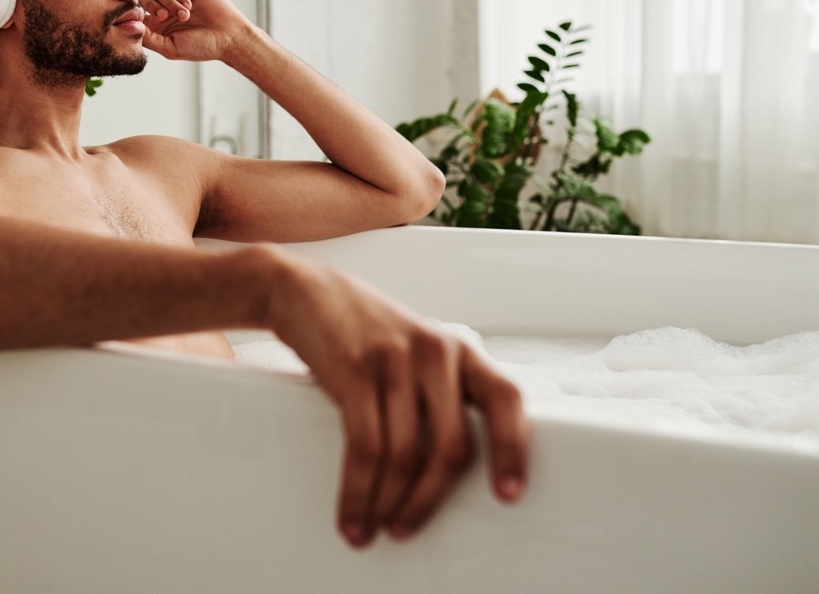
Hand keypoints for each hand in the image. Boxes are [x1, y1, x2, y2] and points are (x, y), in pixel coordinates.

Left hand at [138, 0, 254, 61]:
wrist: (227, 36)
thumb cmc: (201, 47)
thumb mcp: (170, 48)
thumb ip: (148, 38)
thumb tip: (129, 25)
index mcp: (156, 27)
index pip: (136, 15)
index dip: (135, 14)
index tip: (142, 19)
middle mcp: (163, 11)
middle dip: (152, 7)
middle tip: (165, 16)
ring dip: (169, 2)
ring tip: (185, 15)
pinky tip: (188, 4)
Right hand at [265, 250, 527, 548]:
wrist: (305, 291)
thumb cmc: (364, 328)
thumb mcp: (415, 350)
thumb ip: (440, 391)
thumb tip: (451, 464)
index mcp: (459, 350)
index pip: (505, 398)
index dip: (513, 449)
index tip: (508, 494)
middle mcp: (435, 351)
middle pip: (451, 445)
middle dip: (430, 499)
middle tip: (409, 527)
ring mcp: (395, 359)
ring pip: (405, 454)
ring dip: (388, 503)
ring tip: (374, 527)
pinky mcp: (355, 370)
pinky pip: (365, 446)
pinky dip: (357, 490)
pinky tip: (352, 510)